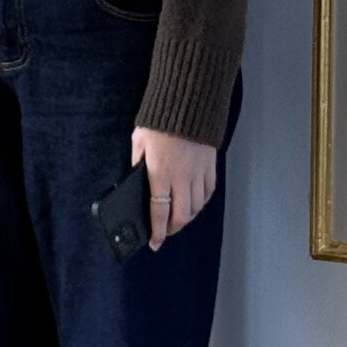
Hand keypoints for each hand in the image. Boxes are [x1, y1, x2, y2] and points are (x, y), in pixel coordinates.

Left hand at [132, 125, 217, 251]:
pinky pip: (208, 192)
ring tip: (178, 219)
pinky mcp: (210, 167)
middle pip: (180, 215)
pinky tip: (194, 203)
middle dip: (172, 229)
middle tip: (166, 232)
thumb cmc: (159, 122)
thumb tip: (136, 182)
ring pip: (196, 207)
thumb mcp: (139, 142)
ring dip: (187, 218)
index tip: (155, 243)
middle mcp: (181, 177)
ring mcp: (198, 173)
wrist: (187, 103)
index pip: (159, 212)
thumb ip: (138, 164)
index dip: (157, 232)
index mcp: (159, 173)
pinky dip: (201, 203)